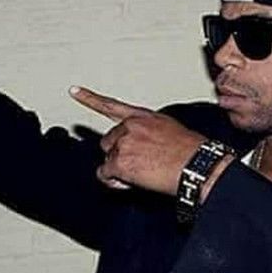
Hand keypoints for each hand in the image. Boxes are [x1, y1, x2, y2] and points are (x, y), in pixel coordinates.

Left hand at [70, 86, 204, 194]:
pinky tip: (132, 182)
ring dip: (120, 170)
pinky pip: (105, 174)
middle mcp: (130, 126)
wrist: (197, 166)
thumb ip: (149, 134)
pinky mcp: (120, 161)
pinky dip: (115, 182)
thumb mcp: (170, 131)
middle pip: (109, 143)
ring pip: (108, 160)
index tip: (73, 90)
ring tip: (144, 174)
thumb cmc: (192, 153)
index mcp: (143, 117)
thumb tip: (142, 149)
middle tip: (140, 166)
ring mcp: (124, 143)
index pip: (111, 106)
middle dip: (119, 155)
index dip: (90, 98)